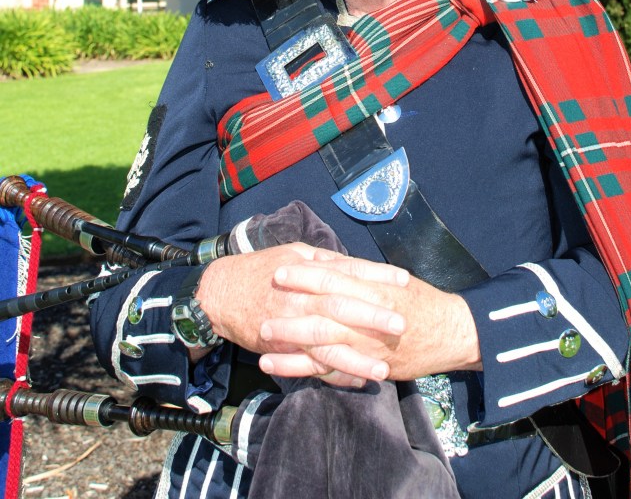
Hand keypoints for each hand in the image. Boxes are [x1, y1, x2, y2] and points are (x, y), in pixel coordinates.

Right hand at [196, 245, 410, 384]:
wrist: (221, 294)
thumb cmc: (261, 270)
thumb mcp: (293, 253)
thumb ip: (323, 260)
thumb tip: (353, 263)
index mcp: (308, 269)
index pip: (349, 270)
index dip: (377, 275)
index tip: (403, 280)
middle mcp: (302, 297)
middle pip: (342, 306)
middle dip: (372, 316)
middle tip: (402, 323)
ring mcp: (292, 325)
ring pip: (328, 343)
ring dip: (356, 357)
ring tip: (384, 369)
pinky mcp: (283, 348)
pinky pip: (312, 365)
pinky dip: (334, 375)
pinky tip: (356, 382)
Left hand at [256, 254, 480, 382]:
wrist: (454, 332)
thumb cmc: (425, 304)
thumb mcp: (395, 282)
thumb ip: (365, 276)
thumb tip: (336, 265)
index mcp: (373, 289)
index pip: (333, 277)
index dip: (306, 273)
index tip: (283, 267)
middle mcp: (367, 315)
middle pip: (321, 307)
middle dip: (291, 302)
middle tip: (266, 295)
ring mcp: (365, 343)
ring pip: (320, 339)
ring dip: (289, 337)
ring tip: (261, 334)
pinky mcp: (366, 366)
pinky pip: (329, 369)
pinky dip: (301, 368)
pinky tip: (279, 366)